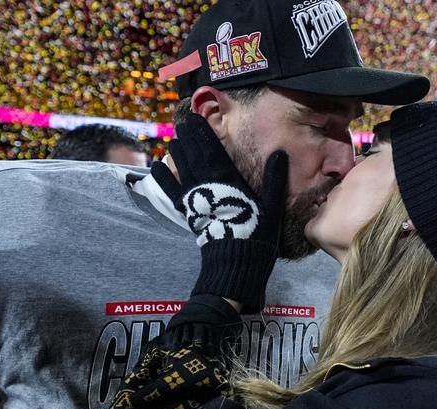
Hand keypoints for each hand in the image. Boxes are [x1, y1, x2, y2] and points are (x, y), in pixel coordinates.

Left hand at [168, 113, 288, 312]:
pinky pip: (173, 192)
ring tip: (174, 138)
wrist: (235, 263)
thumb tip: (279, 153)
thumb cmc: (257, 235)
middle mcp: (209, 186)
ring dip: (178, 153)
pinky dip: (164, 179)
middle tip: (183, 122)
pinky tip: (157, 166)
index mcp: (229, 182)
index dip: (204, 133)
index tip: (196, 117)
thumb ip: (274, 179)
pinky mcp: (189, 213)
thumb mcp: (271, 207)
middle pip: (196, 156)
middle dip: (190, 138)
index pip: (214, 150)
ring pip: (183, 170)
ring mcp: (196, 200)